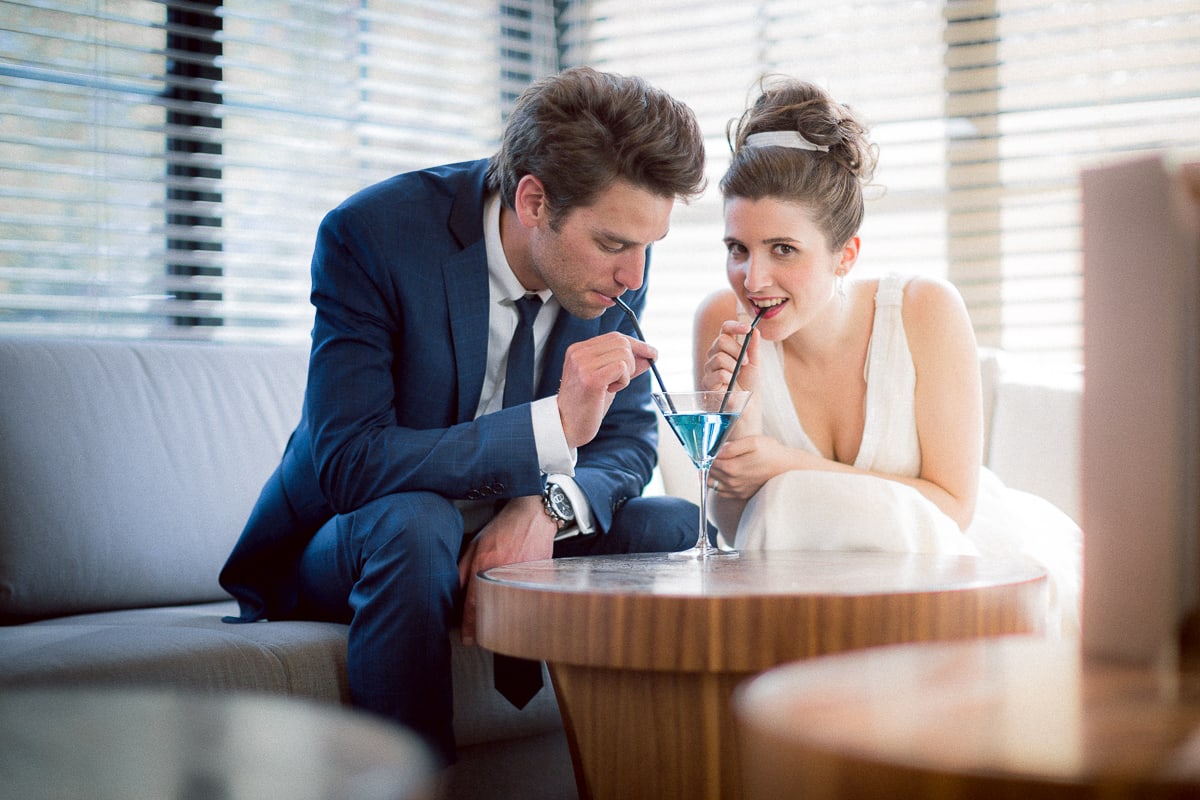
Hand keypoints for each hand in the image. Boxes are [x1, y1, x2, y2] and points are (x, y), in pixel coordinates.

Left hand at [458, 495, 555, 645]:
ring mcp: (523, 576)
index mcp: (484, 564)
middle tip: (479, 637)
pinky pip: (528, 598)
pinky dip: (522, 607)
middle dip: (486, 628)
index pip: (474, 603)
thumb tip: (455, 592)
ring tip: (498, 628)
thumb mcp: (475, 545)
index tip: (468, 639)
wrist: (533, 516)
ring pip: (512, 609)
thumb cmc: (503, 529)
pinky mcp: (538, 577)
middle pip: (494, 612)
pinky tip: (517, 610)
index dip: (470, 626)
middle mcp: (503, 573)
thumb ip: (463, 569)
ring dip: (504, 620)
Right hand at [556, 331, 655, 448]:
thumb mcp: (607, 379)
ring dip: (626, 374)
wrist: (567, 426)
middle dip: (633, 361)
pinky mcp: (591, 379)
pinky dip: (623, 381)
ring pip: (624, 355)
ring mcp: (583, 364)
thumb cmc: (587, 404)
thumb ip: (625, 365)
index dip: (637, 344)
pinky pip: (621, 368)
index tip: (652, 353)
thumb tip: (650, 355)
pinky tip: (610, 390)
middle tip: (623, 380)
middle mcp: (578, 353)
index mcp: (578, 349)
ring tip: (612, 387)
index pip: (615, 337)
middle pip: (622, 343)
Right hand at [699, 319, 758, 393]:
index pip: (725, 329)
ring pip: (719, 358)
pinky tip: (731, 383)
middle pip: (721, 341)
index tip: (747, 328)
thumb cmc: (750, 380)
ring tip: (738, 374)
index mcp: (726, 346)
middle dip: (737, 350)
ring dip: (734, 367)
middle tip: (746, 362)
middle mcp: (715, 353)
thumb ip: (754, 346)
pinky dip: (730, 378)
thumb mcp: (756, 361)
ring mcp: (710, 367)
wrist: (748, 399)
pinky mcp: (707, 381)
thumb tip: (755, 330)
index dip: (735, 326)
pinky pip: (719, 374)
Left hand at [708, 436, 820, 499]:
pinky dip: (717, 483)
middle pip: (709, 472)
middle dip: (705, 462)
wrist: (787, 468)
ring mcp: (736, 490)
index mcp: (733, 468)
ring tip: (713, 463)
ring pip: (712, 483)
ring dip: (709, 473)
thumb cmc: (771, 452)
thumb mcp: (754, 442)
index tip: (705, 447)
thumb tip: (717, 451)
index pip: (708, 462)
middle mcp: (732, 482)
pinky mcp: (740, 495)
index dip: (705, 454)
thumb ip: (732, 446)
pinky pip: (721, 491)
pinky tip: (721, 474)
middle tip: (707, 453)